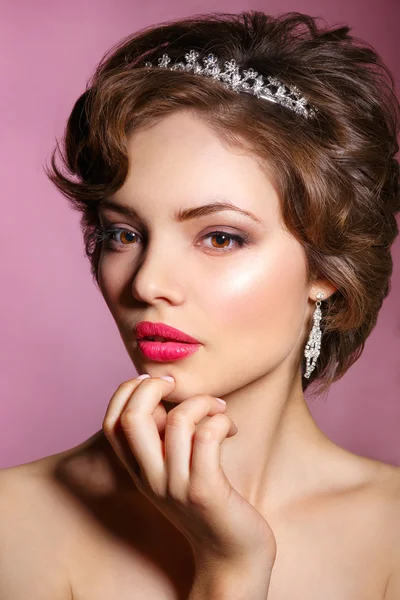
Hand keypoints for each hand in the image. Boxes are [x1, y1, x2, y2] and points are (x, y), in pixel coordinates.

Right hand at [102, 374, 276, 568]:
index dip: (127, 391)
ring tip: (219, 409)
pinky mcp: (205, 491)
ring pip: (179, 421)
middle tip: (180, 386)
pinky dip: (221, 420)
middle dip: (154, 386)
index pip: (112, 422)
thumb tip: (166, 393)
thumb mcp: (176, 470)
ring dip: (203, 401)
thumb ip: (165, 439)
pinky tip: (232, 429)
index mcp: (139, 470)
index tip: (158, 382)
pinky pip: (207, 436)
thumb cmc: (208, 502)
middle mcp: (150, 478)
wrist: (231, 555)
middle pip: (133, 418)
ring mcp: (176, 486)